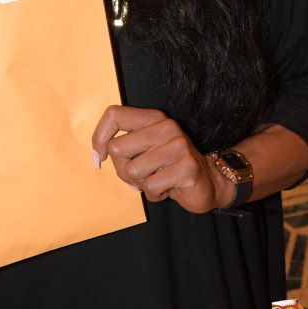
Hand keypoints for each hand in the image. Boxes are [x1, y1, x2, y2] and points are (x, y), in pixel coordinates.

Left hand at [92, 105, 230, 213]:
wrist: (208, 182)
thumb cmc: (167, 168)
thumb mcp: (144, 150)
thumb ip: (124, 147)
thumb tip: (99, 155)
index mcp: (152, 118)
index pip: (114, 114)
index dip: (99, 136)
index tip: (101, 156)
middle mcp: (166, 126)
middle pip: (117, 148)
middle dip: (122, 169)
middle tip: (141, 174)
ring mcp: (178, 145)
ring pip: (132, 170)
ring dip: (140, 184)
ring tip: (157, 180)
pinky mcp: (187, 166)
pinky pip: (150, 186)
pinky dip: (154, 194)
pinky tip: (168, 188)